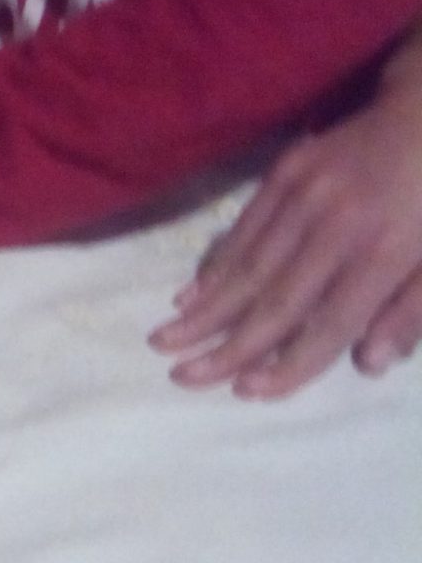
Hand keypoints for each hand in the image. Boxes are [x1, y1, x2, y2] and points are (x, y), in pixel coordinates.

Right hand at [152, 73, 421, 395]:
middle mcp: (336, 223)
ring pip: (249, 262)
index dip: (289, 363)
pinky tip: (190, 292)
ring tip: (165, 340)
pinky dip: (215, 262)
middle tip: (181, 376)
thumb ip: (411, 313)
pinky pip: (245, 225)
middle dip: (226, 342)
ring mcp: (304, 192)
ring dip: (206, 307)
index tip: (246, 392)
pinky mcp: (285, 170)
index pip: (329, 322)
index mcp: (384, 251)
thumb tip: (367, 364)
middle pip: (275, 297)